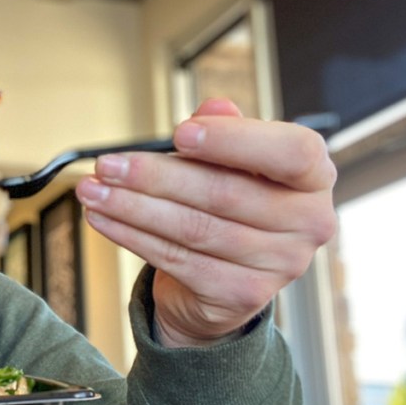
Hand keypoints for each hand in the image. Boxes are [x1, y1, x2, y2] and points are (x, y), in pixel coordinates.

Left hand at [76, 98, 336, 346]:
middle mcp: (308, 223)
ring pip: (193, 229)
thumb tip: (212, 108)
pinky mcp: (243, 295)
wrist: (224, 281)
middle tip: (106, 165)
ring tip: (92, 191)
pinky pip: (176, 259)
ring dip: (132, 207)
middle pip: (224, 193)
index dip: (234, 141)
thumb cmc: (229, 205)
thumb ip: (224, 132)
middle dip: (154, 177)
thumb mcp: (231, 163)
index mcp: (313, 178)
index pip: (291, 153)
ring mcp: (279, 265)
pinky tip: (102, 219)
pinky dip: (131, 236)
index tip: (179, 132)